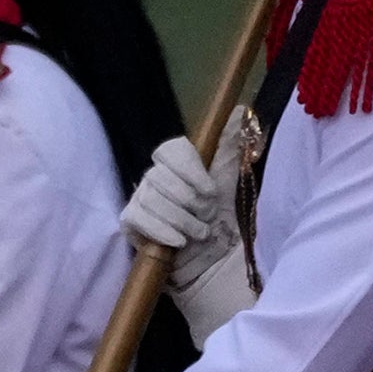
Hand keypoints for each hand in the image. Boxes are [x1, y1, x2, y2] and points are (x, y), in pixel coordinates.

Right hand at [127, 116, 258, 336]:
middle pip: (161, 176)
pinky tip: (179, 242)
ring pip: (152, 198)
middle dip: (190, 201)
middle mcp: (155, 177)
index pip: (171, 150)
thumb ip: (231, 147)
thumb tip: (242, 110)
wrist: (211, 262)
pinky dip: (161, 230)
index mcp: (178, 164)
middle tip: (207, 217)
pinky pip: (139, 218)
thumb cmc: (220, 221)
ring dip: (181, 220)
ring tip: (199, 233)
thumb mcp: (230, 182)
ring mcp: (140, 198)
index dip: (190, 169)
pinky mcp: (130, 221)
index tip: (210, 191)